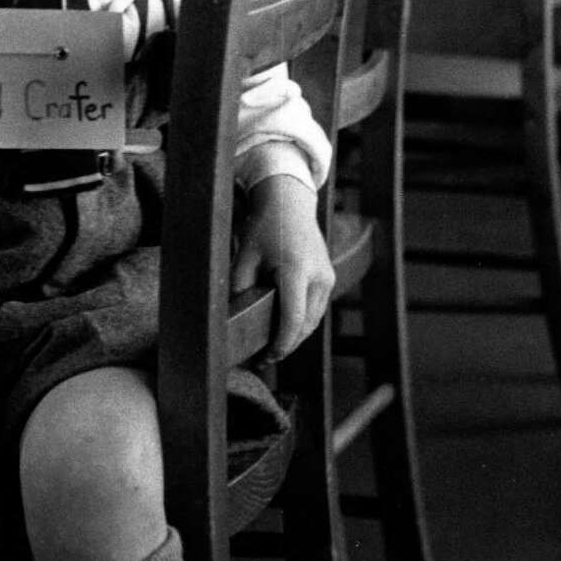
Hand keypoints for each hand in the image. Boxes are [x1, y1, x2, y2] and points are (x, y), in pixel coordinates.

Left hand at [230, 173, 334, 358]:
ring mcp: (327, 277)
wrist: (289, 201)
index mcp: (297, 270)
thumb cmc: (264, 226)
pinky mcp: (328, 278)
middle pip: (305, 325)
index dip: (280, 345)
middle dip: (286, 345)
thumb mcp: (244, 256)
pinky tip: (283, 328)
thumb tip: (232, 319)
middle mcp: (319, 276)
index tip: (265, 358)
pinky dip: (302, 322)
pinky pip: (316, 309)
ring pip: (313, 320)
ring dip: (295, 336)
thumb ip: (240, 288)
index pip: (293, 319)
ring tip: (271, 348)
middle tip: (262, 359)